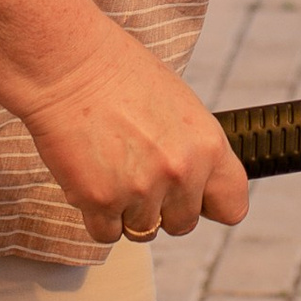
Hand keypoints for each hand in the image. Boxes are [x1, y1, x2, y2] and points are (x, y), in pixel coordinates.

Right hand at [8, 26, 250, 243]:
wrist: (69, 66)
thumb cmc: (120, 74)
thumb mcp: (180, 106)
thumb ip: (195, 149)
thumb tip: (198, 181)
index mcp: (208, 146)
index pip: (232, 206)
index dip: (211, 204)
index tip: (197, 198)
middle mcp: (181, 172)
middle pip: (183, 224)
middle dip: (162, 208)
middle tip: (138, 174)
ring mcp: (141, 191)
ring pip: (142, 231)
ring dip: (127, 211)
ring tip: (111, 169)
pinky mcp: (101, 201)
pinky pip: (106, 234)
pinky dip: (96, 215)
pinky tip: (90, 179)